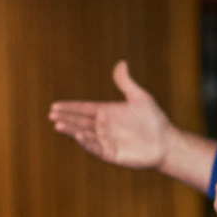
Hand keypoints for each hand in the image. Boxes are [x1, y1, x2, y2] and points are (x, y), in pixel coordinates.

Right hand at [48, 62, 175, 171]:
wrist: (165, 143)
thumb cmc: (154, 120)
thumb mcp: (139, 97)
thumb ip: (126, 83)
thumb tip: (121, 62)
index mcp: (107, 112)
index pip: (83, 109)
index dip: (70, 107)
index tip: (55, 105)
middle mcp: (103, 126)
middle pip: (79, 121)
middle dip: (66, 118)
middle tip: (51, 114)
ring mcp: (106, 140)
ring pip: (84, 134)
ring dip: (71, 130)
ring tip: (58, 124)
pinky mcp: (111, 154)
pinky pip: (95, 148)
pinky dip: (86, 142)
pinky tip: (78, 135)